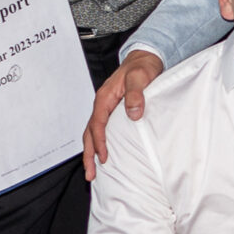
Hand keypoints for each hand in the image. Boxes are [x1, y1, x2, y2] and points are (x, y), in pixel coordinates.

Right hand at [83, 49, 163, 178]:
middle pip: (90, 132)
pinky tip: (103, 155)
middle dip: (88, 154)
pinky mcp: (113, 111)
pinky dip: (99, 144)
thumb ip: (136, 94)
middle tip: (90, 174)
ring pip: (93, 133)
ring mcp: (106, 108)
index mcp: (105, 97)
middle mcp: (102, 104)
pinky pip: (101, 130)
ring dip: (91, 152)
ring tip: (92, 171)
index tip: (103, 157)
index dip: (99, 142)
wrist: (145, 59)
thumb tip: (132, 113)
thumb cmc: (142, 66)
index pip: (98, 124)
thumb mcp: (141, 77)